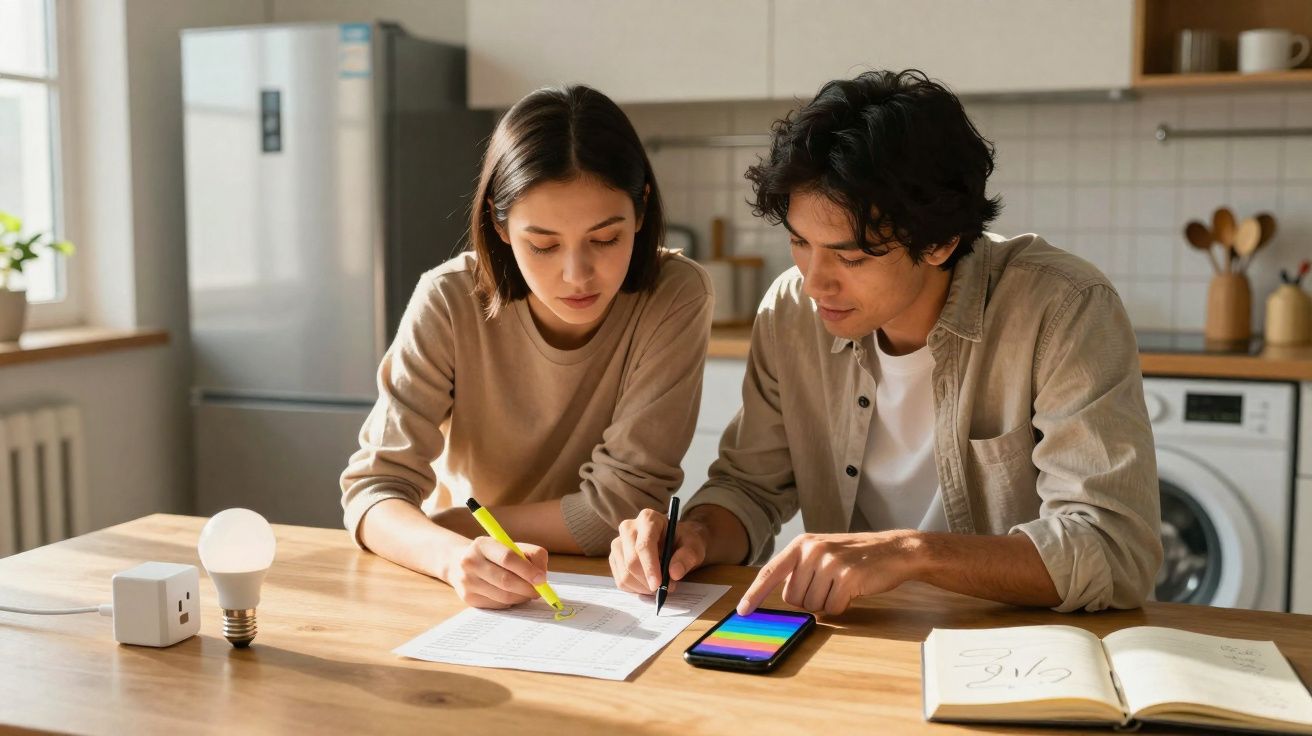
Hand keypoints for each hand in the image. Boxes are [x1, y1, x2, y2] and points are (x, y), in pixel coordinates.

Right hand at [441, 536, 548, 608]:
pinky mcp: (468, 598)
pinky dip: (511, 602)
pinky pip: (498, 605)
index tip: (542, 579)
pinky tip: (513, 595)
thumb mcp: (512, 546)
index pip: (508, 558)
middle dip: (527, 588)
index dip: (527, 570)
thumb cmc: (495, 554)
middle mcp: (470, 562)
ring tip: (528, 592)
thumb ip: (532, 555)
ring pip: (503, 596)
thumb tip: (542, 577)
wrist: (459, 562)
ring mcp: (467, 581)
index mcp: (482, 544)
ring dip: (521, 597)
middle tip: (539, 591)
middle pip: (506, 581)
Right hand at [609, 508, 708, 593]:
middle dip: (648, 581)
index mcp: (648, 519)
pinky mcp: (614, 558)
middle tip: (666, 588)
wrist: (675, 542)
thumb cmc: (684, 542)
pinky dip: (636, 589)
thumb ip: (687, 557)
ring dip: (643, 587)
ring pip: (625, 574)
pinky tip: (648, 584)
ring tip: (659, 585)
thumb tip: (674, 573)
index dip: (650, 567)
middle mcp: (628, 528)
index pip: (643, 545)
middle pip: (631, 561)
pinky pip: (620, 581)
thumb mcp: (694, 547)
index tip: (658, 585)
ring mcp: (618, 543)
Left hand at [737, 531, 918, 616]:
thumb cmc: (857, 555)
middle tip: (829, 585)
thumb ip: (800, 569)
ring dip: (828, 603)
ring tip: (843, 585)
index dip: (754, 594)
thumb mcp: (823, 552)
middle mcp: (812, 550)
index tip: (743, 610)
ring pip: (812, 606)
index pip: (771, 572)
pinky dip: (843, 607)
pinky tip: (853, 590)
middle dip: (810, 600)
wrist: (894, 550)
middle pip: (793, 598)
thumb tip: (784, 597)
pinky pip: (833, 609)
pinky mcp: (847, 576)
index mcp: (801, 544)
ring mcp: (829, 562)